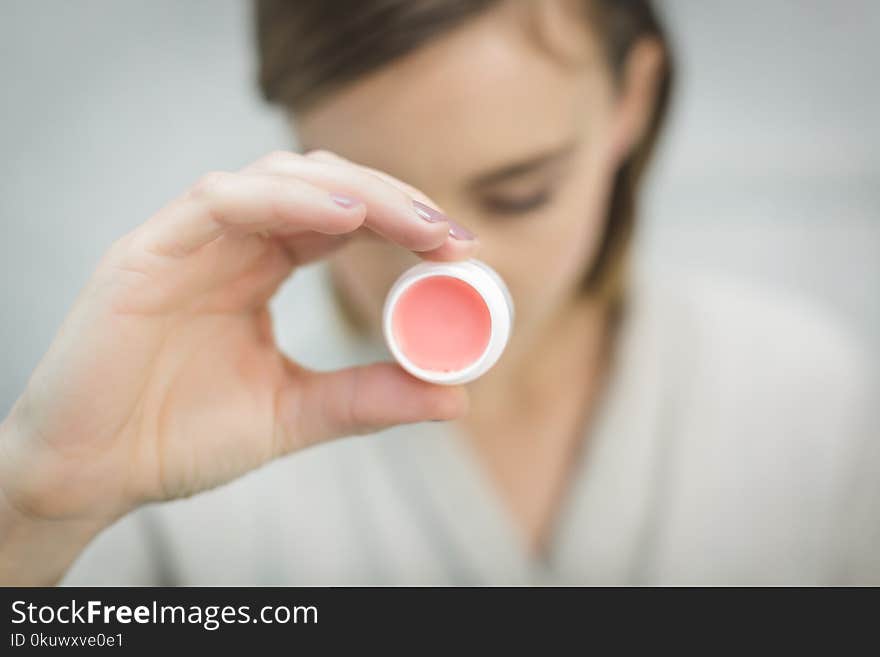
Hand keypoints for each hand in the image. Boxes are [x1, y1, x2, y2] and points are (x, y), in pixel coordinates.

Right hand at [0, 150, 476, 579]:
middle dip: (392, 200)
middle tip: (450, 235)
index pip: (342, 217)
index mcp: (260, 268)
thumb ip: (368, 398)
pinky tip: (343, 216)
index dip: (404, 222)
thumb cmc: (181, 438)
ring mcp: (188, 241)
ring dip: (354, 191)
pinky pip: (220, 201)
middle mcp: (229, 243)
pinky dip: (284, 199)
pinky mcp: (148, 252)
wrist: (93, 474)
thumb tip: (454, 396)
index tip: (462, 249)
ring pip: (276, 177)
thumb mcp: (294, 413)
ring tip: (415, 225)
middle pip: (320, 184)